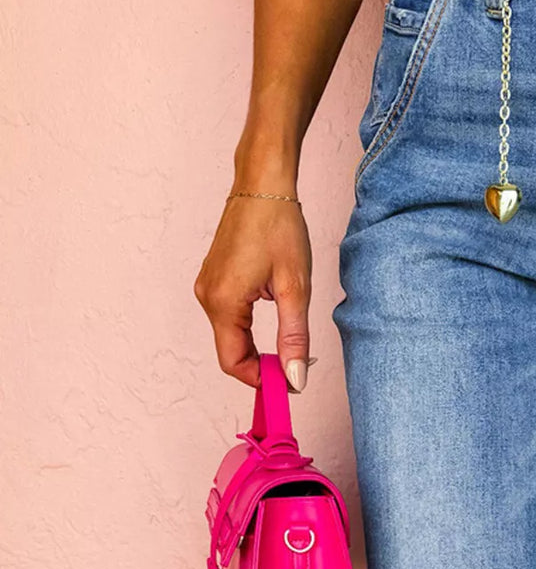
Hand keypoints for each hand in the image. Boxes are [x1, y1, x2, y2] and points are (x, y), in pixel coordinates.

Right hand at [194, 192, 312, 391]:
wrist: (263, 185)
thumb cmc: (279, 227)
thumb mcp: (295, 287)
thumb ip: (294, 337)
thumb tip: (295, 378)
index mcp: (223, 302)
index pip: (233, 363)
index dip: (261, 380)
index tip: (290, 383)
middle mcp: (207, 297)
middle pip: (230, 352)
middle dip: (261, 365)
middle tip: (296, 366)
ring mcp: (208, 287)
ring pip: (231, 336)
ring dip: (257, 347)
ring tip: (289, 341)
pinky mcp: (214, 279)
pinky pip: (230, 317)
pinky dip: (250, 329)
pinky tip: (275, 316)